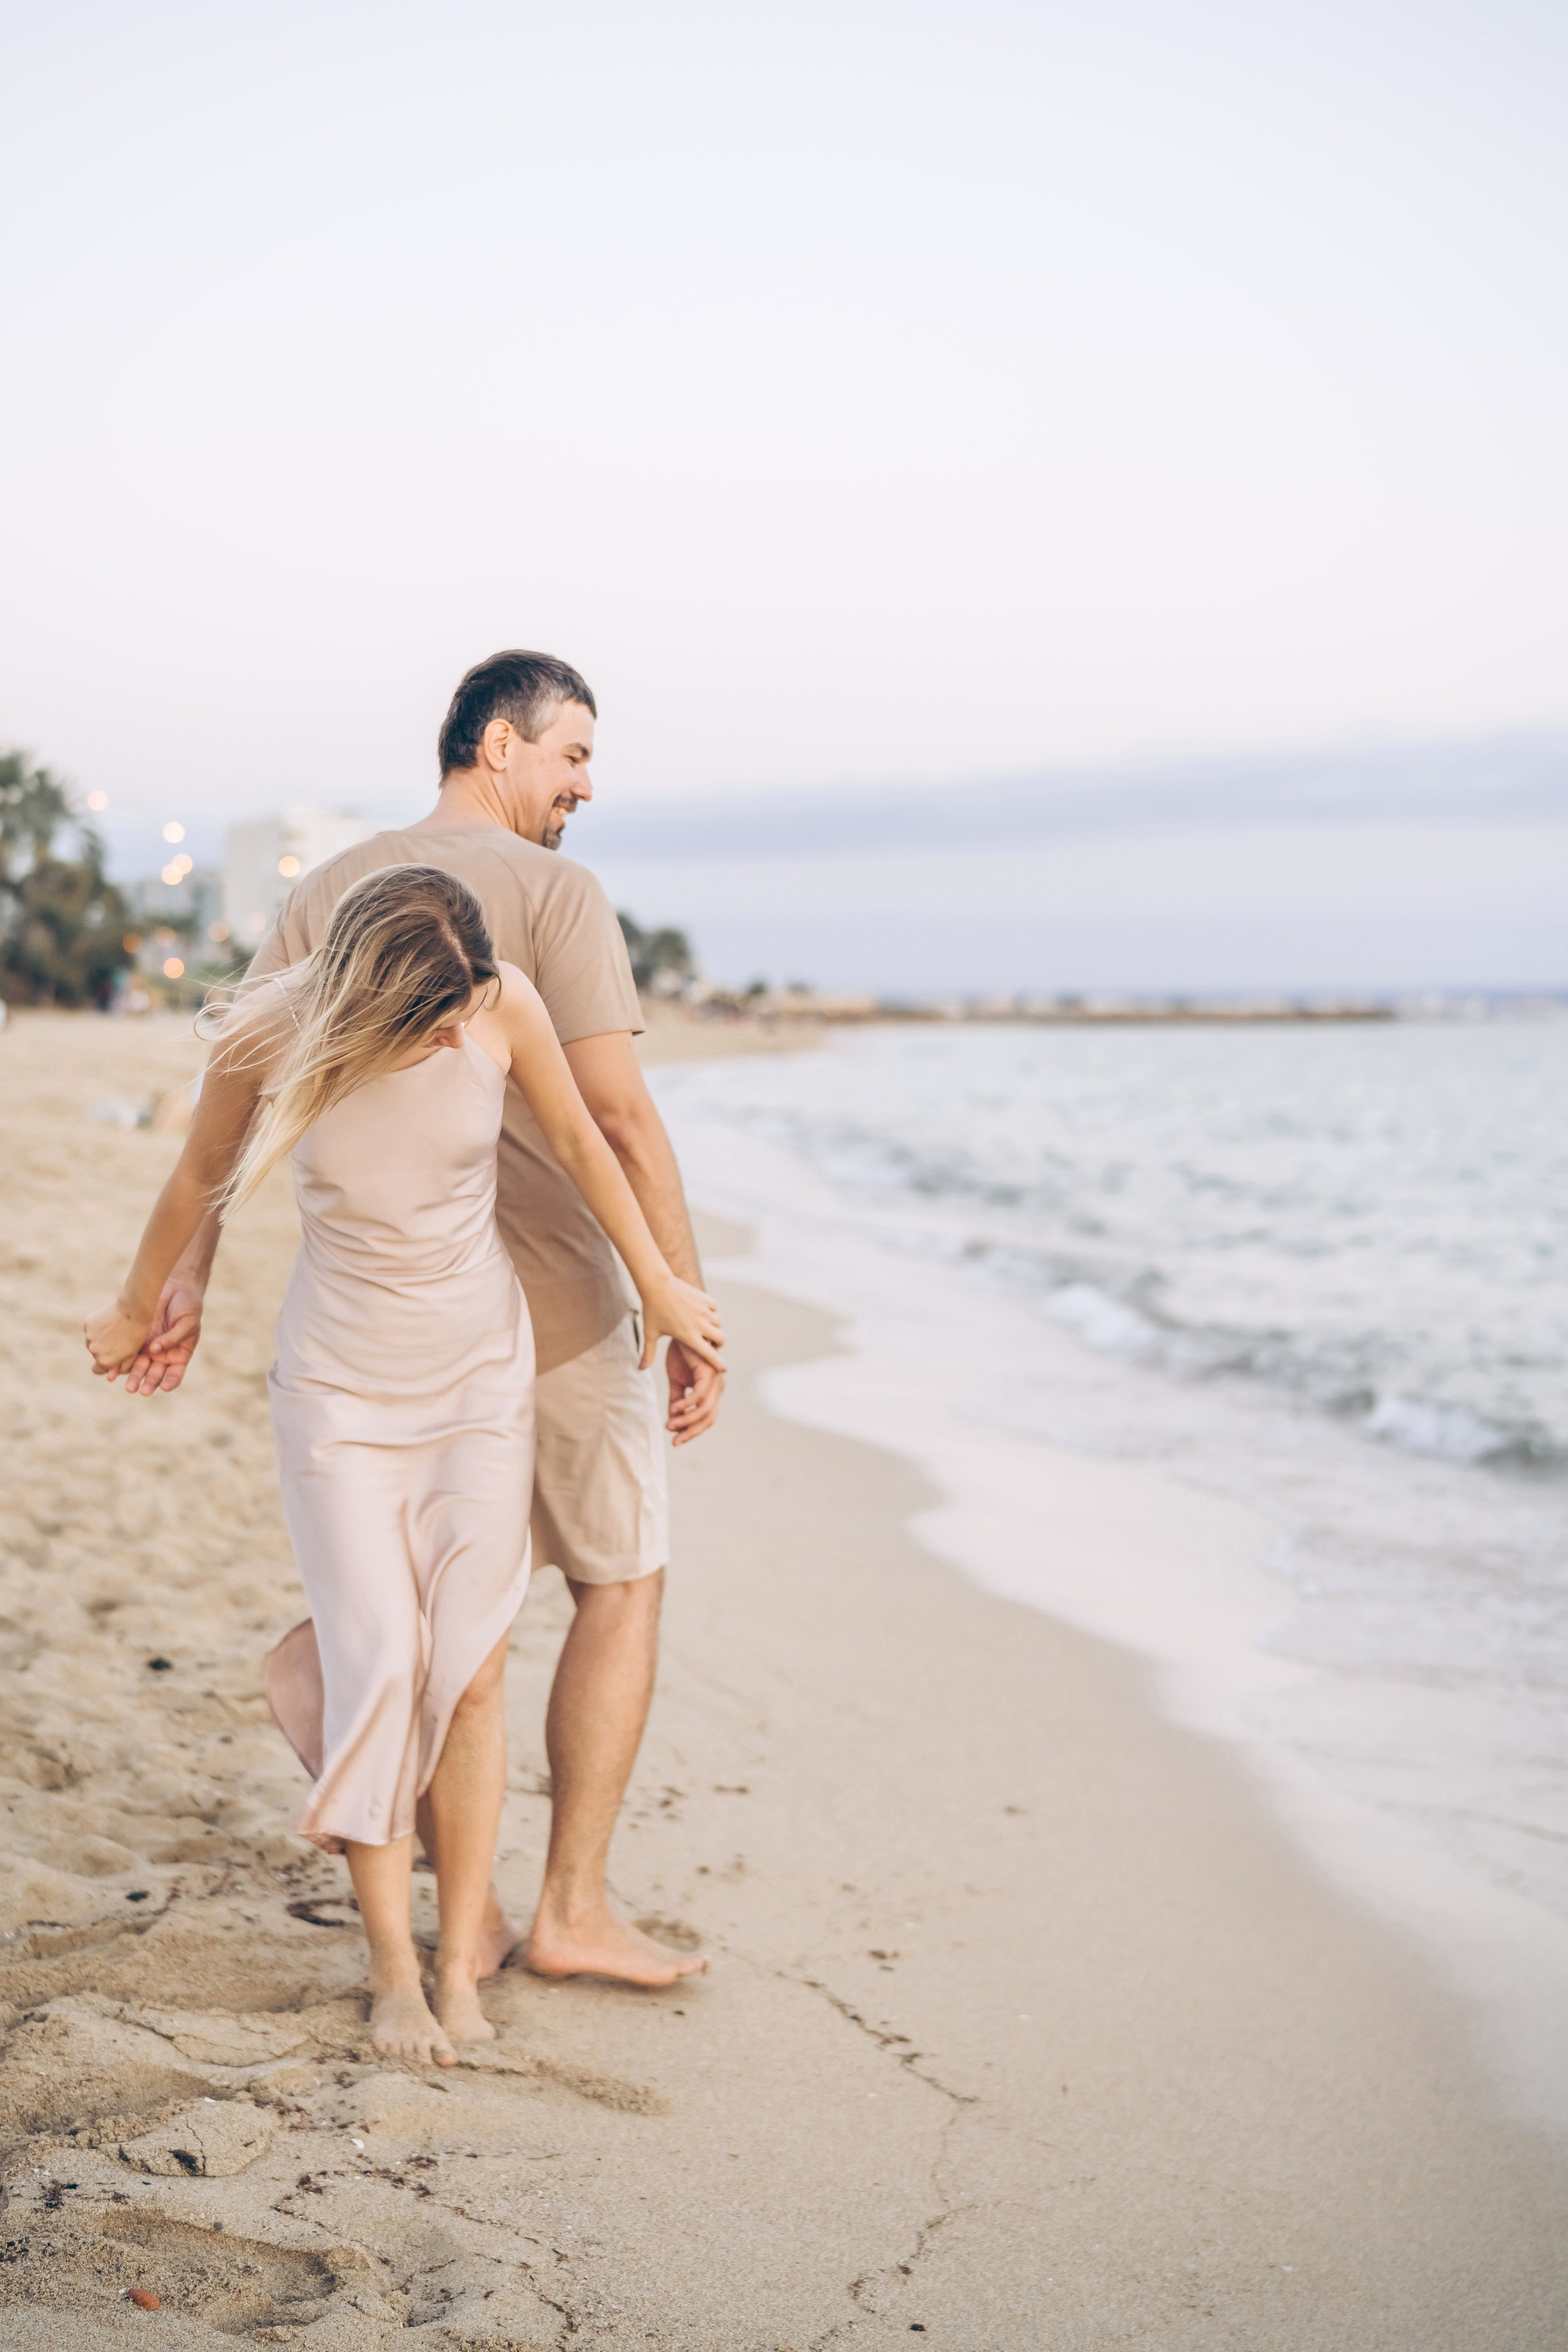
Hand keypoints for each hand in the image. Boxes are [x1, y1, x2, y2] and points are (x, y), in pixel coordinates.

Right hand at [84, 1299, 154, 1382]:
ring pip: (92, 1340)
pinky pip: (91, 1328)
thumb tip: (111, 1376)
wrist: (134, 1310)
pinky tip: (110, 1320)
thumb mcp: (133, 1354)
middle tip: (118, 1338)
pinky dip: (97, 1326)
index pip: (97, 1370)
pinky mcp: (88, 1323)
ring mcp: (89, 1336)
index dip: (105, 1365)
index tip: (112, 1357)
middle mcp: (93, 1351)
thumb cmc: (138, 1333)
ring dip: (99, 1338)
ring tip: (115, 1329)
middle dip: (104, 1349)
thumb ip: (121, 1367)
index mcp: (104, 1361)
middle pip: (95, 1354)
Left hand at [122, 1279, 205, 1396]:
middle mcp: (163, 1355)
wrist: (175, 1286)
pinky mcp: (136, 1337)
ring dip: (133, 1377)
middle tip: (139, 1389)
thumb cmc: (188, 1305)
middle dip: (147, 1382)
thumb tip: (155, 1350)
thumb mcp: (188, 1322)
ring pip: (140, 1366)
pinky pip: (127, 1352)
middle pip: (154, 1373)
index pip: (175, 1373)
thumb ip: (173, 1338)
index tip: (164, 1387)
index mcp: (180, 1354)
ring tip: (128, 1386)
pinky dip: (120, 1363)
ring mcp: (149, 1347)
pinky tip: (113, 1371)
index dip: (170, 1381)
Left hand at [639, 1278, 724, 1376]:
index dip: (718, 1363)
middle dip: (718, 1343)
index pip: (709, 1354)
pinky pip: (715, 1307)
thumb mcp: (650, 1333)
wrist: (656, 1285)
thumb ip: (648, 1353)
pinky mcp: (704, 1298)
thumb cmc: (652, 1310)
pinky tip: (702, 1311)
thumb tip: (640, 1369)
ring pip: (718, 1323)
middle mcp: (700, 1324)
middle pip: (721, 1339)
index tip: (723, 1369)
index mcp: (689, 1336)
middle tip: (712, 1343)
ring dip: (714, 1327)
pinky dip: (711, 1311)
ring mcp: (703, 1310)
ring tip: (706, 1327)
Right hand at [665, 1339, 724, 1446]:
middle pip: (708, 1418)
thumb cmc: (682, 1353)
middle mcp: (717, 1387)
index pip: (705, 1418)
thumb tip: (671, 1422)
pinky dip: (687, 1404)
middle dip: (691, 1432)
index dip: (692, 1431)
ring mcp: (715, 1380)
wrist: (682, 1330)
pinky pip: (700, 1394)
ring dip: (687, 1420)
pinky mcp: (709, 1371)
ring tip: (670, 1424)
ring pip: (704, 1409)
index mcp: (711, 1391)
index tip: (674, 1440)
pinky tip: (674, 1408)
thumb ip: (676, 1401)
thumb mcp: (676, 1381)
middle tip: (674, 1441)